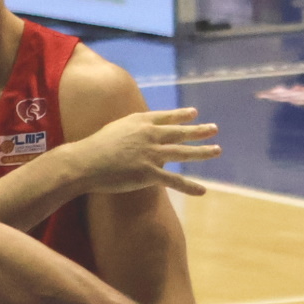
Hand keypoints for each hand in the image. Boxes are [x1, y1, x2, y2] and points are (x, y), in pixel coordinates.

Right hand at [62, 107, 221, 197]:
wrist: (86, 162)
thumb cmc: (96, 146)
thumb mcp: (116, 128)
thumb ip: (132, 128)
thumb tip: (140, 129)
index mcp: (140, 121)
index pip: (166, 117)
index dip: (181, 115)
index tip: (194, 113)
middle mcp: (149, 135)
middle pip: (180, 132)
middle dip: (199, 131)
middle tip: (214, 129)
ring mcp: (151, 154)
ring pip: (183, 152)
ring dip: (202, 152)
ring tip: (217, 150)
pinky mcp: (149, 173)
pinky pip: (175, 181)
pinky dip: (190, 186)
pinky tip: (203, 190)